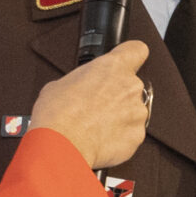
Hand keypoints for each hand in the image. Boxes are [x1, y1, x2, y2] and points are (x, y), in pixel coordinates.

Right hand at [28, 40, 150, 167]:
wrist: (62, 147)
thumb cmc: (58, 115)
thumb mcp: (58, 85)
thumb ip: (80, 81)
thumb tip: (77, 89)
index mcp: (113, 67)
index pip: (136, 49)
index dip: (130, 56)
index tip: (126, 61)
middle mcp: (130, 86)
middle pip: (131, 85)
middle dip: (117, 94)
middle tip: (96, 104)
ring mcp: (137, 112)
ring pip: (132, 111)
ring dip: (119, 117)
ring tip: (95, 125)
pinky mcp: (137, 136)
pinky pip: (131, 133)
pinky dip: (119, 137)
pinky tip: (100, 139)